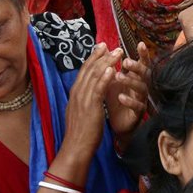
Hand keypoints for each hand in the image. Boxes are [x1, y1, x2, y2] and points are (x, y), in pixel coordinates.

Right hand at [61, 43, 122, 157]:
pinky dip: (105, 78)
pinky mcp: (91, 106)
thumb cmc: (80, 133)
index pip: (84, 70)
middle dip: (101, 55)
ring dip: (107, 62)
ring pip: (95, 75)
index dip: (93, 57)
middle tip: (111, 45)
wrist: (75, 147)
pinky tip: (113, 69)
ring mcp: (83, 99)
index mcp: (75, 93)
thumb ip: (83, 99)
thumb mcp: (79, 111)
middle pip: (89, 69)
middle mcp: (77, 92)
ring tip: (117, 52)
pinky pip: (99, 89)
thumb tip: (87, 92)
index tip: (101, 47)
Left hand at [105, 41, 149, 141]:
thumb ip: (110, 65)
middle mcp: (142, 86)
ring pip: (141, 88)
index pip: (142, 63)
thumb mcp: (112, 80)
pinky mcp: (139, 113)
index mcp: (136, 77)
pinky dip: (129, 101)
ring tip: (118, 76)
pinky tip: (121, 97)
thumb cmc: (117, 99)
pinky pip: (137, 106)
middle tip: (126, 62)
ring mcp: (142, 99)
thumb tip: (104, 47)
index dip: (143, 54)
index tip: (140, 43)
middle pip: (144, 74)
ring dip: (130, 82)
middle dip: (136, 66)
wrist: (118, 123)